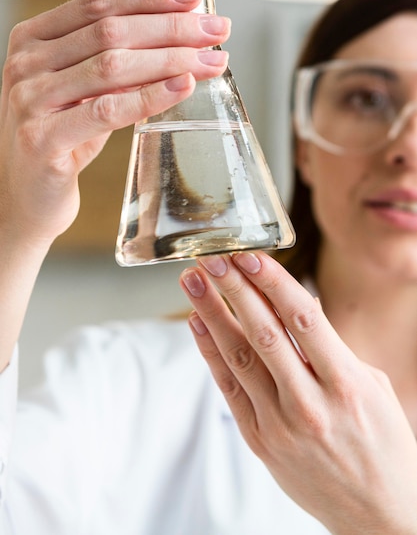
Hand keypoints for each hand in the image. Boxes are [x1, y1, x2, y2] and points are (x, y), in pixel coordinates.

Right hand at [0, 0, 229, 247]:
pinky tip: (182, 86)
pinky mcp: (42, 140)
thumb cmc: (60, 140)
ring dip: (171, 59)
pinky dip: (149, 97)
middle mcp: (26, 63)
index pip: (98, 4)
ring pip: (112, 65)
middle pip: (111, 31)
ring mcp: (30, 100)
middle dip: (172, 28)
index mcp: (33, 39)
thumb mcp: (82, 93)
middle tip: (217, 30)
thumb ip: (112, 65)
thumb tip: (178, 40)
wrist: (25, 197)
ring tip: (212, 60)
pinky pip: (107, 111)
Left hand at [180, 251, 416, 533]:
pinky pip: (229, 389)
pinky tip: (198, 324)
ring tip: (193, 281)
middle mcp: (310, 404)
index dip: (272, 283)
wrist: (379, 513)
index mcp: (346, 384)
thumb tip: (299, 307)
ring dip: (212, 314)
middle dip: (234, 290)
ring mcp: (281, 425)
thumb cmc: (382, 442)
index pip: (303, 319)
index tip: (250, 255)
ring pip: (239, 358)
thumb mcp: (373, 386)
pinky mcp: (260, 442)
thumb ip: (332, 347)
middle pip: (263, 334)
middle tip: (212, 258)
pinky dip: (211, 353)